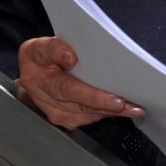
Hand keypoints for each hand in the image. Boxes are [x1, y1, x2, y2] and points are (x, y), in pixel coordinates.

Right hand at [15, 36, 144, 128]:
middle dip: (106, 106)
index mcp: (38, 78)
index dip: (92, 95)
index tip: (114, 99)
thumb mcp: (43, 46)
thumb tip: (70, 57)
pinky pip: (86, 119)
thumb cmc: (41, 57)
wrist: (33, 72)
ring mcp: (52, 111)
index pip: (67, 89)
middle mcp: (44, 99)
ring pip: (85, 115)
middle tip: (128, 106)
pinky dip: (104, 114)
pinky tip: (120, 109)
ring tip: (132, 109)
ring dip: (109, 113)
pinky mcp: (63, 118)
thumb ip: (55, 49)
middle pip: (79, 106)